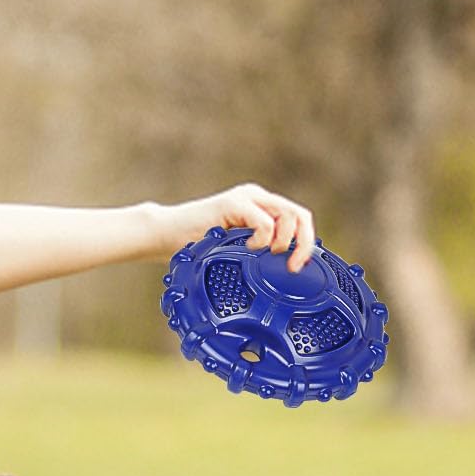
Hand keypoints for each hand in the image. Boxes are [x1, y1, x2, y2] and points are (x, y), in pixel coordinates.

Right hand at [159, 183, 315, 270]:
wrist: (167, 235)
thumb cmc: (197, 249)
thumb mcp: (237, 256)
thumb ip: (258, 257)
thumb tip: (284, 277)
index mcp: (262, 210)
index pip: (299, 219)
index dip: (306, 243)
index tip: (298, 269)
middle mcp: (259, 199)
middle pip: (300, 215)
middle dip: (303, 244)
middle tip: (293, 267)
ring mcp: (247, 198)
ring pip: (288, 215)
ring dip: (284, 242)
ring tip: (266, 254)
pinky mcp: (234, 203)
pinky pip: (264, 221)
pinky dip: (263, 239)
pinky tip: (249, 248)